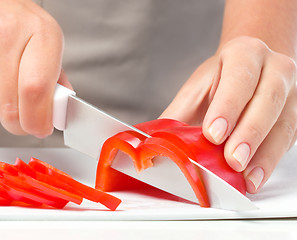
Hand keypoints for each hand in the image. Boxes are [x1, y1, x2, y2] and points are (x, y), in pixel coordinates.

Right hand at [0, 0, 70, 137]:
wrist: (4, 6)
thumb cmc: (30, 26)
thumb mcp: (51, 46)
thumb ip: (57, 79)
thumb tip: (58, 111)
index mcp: (43, 35)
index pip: (36, 89)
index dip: (37, 118)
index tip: (41, 129)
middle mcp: (12, 35)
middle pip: (11, 102)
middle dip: (21, 123)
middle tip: (29, 124)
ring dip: (9, 112)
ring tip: (19, 98)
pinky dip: (1, 100)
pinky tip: (7, 89)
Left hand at [161, 36, 296, 193]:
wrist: (248, 69)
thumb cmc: (219, 78)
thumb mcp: (195, 89)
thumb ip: (177, 114)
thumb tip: (153, 141)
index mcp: (244, 53)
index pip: (239, 78)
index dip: (227, 107)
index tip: (213, 134)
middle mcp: (273, 68)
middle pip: (267, 100)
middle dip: (248, 133)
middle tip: (232, 160)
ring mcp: (289, 92)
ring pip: (282, 124)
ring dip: (264, 154)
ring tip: (245, 177)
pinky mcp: (293, 115)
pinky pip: (286, 140)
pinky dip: (270, 160)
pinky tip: (255, 176)